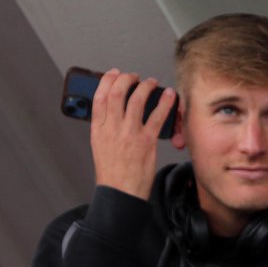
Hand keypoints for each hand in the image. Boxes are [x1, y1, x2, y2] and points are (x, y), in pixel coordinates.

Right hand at [90, 69, 176, 199]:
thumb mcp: (100, 146)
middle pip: (117, 93)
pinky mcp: (146, 141)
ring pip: (136, 100)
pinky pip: (157, 117)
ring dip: (145, 87)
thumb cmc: (113, 173)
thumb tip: (113, 112)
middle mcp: (112, 129)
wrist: (120, 193)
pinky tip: (169, 96)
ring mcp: (129, 134)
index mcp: (98, 130)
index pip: (99, 97)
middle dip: (126, 79)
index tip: (113, 73)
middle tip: (134, 76)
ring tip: (150, 82)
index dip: (106, 81)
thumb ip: (106, 128)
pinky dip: (165, 103)